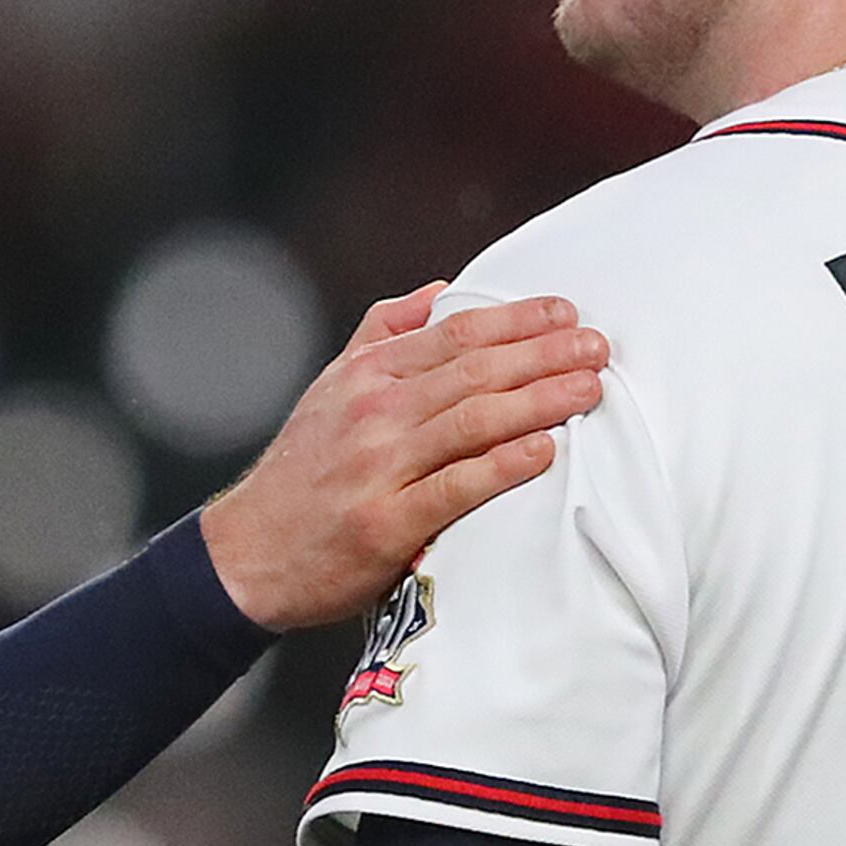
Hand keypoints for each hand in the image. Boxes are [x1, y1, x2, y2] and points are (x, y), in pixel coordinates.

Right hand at [197, 287, 606, 630]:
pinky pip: (456, 487)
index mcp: (367, 374)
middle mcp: (374, 412)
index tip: (567, 312)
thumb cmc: (300, 474)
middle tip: (599, 348)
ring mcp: (379, 467)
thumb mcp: (329, 387)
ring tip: (589, 390)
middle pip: (475, 370)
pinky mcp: (386, 524)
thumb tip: (441, 291)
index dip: (518, 318)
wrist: (247, 555)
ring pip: (474, 420)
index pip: (456, 332)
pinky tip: (543, 451)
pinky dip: (502, 466)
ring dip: (540, 400)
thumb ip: (383, 333)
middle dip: (546, 354)